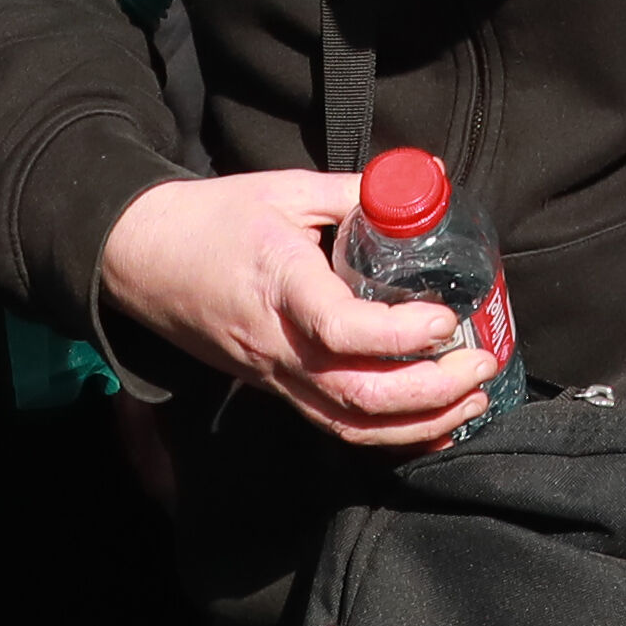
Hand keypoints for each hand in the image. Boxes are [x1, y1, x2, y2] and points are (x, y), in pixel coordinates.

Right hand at [95, 168, 508, 450]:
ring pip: (347, 425)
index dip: (398, 334)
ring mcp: (273, 375)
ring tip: (471, 400)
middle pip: (354, 395)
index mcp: (280, 284)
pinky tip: (432, 427)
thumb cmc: (215, 220)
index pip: (338, 328)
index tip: (444, 320)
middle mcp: (277, 344)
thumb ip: (355, 193)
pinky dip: (388, 436)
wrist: (144, 260)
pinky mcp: (274, 389)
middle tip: (481, 362)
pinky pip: (333, 425)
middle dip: (429, 392)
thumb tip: (423, 188)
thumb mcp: (286, 188)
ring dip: (418, 424)